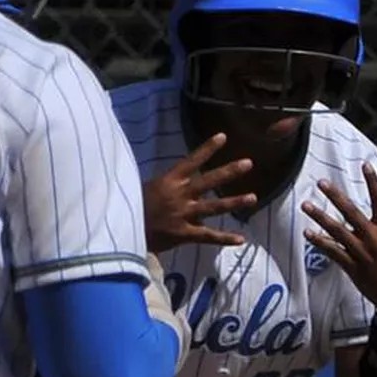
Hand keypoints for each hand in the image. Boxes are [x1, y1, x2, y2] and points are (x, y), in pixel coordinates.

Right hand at [143, 132, 255, 252]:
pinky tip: (241, 239)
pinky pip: (207, 236)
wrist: (123, 229)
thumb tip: (182, 179)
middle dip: (229, 171)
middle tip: (248, 163)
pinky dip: (224, 238)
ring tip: (253, 197)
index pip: (191, 161)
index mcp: (169, 181)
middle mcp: (179, 195)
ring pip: (213, 207)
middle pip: (209, 181)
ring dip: (234, 202)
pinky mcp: (184, 234)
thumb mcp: (149, 188)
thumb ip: (169, 185)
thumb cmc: (134, 206)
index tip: (223, 136)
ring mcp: (183, 214)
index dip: (207, 149)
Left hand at [305, 161, 376, 321]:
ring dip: (320, 216)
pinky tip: (307, 234)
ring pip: (336, 230)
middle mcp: (373, 238)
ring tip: (306, 205)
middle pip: (351, 212)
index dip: (373, 182)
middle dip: (335, 196)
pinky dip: (319, 242)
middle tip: (321, 183)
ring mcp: (361, 252)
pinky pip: (332, 251)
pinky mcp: (353, 267)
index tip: (365, 165)